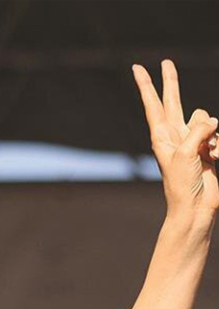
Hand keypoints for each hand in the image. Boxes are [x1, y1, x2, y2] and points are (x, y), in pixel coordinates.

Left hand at [132, 59, 218, 231]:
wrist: (195, 207)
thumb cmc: (182, 184)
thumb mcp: (186, 153)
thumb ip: (199, 130)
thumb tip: (213, 121)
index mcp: (162, 136)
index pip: (153, 105)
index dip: (147, 85)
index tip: (136, 67)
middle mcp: (175, 135)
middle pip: (174, 101)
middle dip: (171, 81)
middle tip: (165, 62)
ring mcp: (192, 141)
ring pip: (206, 118)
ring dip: (212, 132)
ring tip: (207, 153)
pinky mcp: (208, 149)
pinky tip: (215, 159)